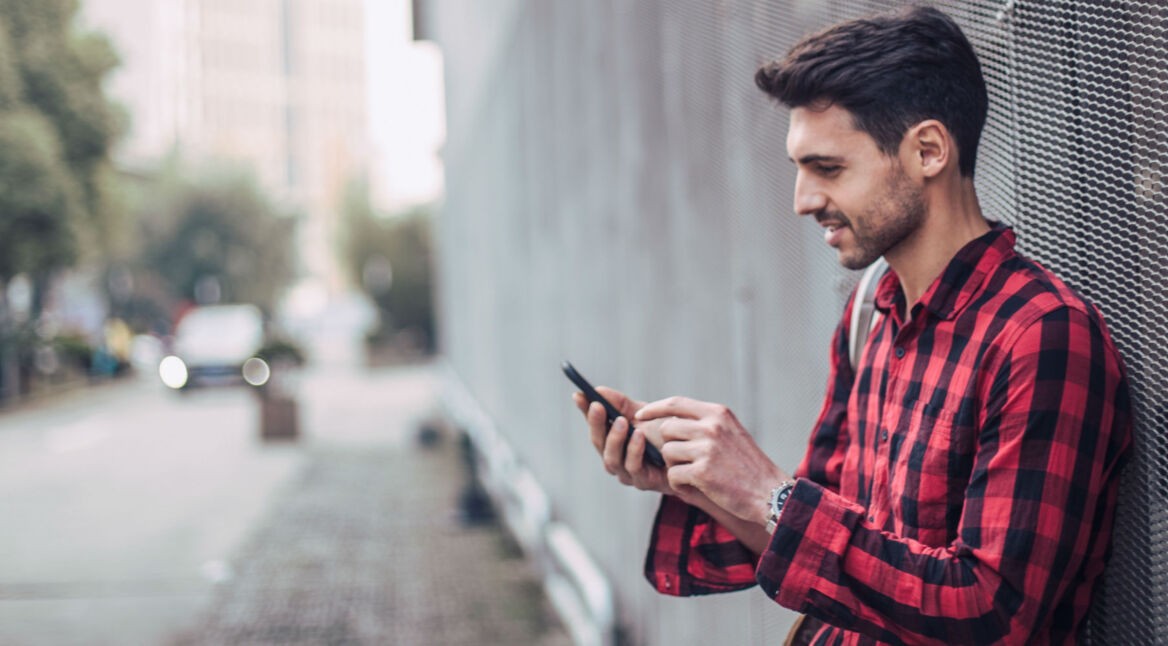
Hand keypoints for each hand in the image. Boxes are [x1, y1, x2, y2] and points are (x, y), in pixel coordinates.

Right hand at [573, 387, 700, 502]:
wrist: (695, 453)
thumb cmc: (667, 434)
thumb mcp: (642, 414)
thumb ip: (620, 404)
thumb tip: (598, 390)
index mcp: (613, 441)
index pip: (594, 426)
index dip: (585, 412)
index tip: (579, 394)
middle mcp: (616, 458)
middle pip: (598, 444)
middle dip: (596, 424)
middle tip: (598, 406)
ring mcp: (628, 473)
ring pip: (611, 460)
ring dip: (615, 439)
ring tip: (622, 422)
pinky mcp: (645, 482)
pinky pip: (633, 468)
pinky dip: (634, 451)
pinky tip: (639, 435)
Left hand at [636, 396, 788, 526]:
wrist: (769, 493)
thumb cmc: (748, 466)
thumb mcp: (730, 432)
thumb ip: (705, 423)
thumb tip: (669, 420)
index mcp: (718, 413)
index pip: (676, 403)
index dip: (654, 409)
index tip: (639, 416)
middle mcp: (712, 427)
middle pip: (666, 429)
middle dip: (668, 446)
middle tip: (683, 461)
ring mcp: (707, 449)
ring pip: (667, 452)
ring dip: (675, 467)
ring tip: (694, 476)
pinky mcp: (702, 472)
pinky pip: (673, 475)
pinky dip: (679, 485)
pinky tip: (695, 488)